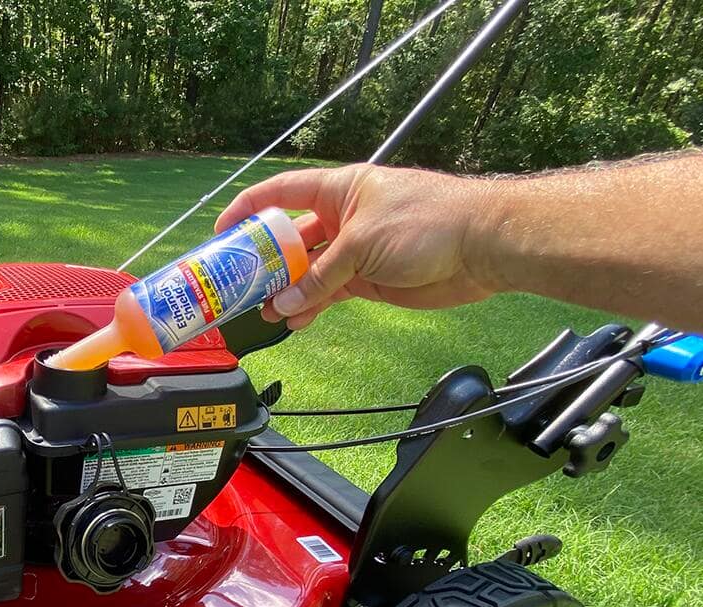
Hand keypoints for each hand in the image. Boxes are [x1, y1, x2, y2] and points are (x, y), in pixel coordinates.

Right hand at [214, 164, 502, 328]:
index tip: (221, 232)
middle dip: (264, 262)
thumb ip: (321, 275)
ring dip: (287, 290)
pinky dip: (312, 306)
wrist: (481, 246)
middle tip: (237, 284)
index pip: (281, 193)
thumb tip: (284, 302)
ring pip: (309, 271)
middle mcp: (342, 217)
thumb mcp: (363, 243)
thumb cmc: (425, 221)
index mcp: (338, 190)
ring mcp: (355, 250)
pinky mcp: (369, 278)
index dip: (248, 209)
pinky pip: (330, 292)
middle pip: (291, 238)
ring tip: (265, 312)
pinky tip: (295, 320)